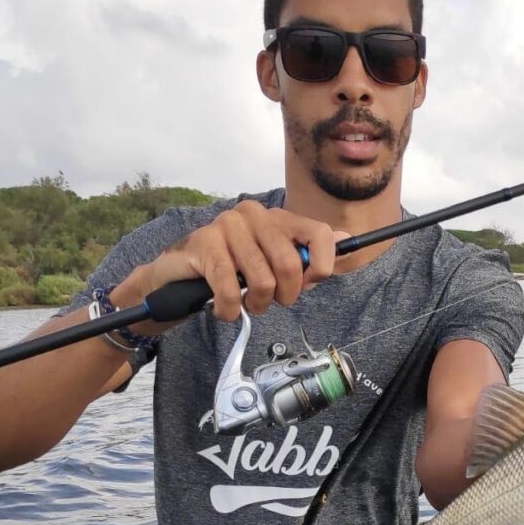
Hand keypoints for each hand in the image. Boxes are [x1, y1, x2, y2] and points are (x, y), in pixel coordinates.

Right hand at [111, 200, 347, 326]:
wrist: (177, 274)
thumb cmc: (231, 268)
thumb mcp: (273, 261)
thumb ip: (307, 253)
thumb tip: (346, 239)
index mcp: (278, 216)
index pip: (320, 233)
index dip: (321, 267)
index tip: (308, 284)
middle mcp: (255, 214)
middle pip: (291, 264)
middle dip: (286, 295)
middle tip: (271, 302)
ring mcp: (228, 225)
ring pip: (262, 280)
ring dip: (256, 305)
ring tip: (246, 304)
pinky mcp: (204, 244)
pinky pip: (230, 289)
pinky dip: (230, 309)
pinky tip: (225, 310)